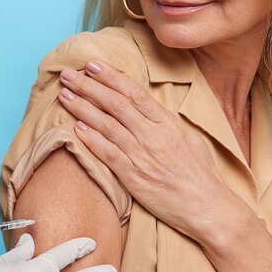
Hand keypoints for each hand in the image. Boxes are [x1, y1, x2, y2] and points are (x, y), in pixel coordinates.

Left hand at [57, 60, 238, 242]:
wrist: (206, 206)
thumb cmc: (200, 174)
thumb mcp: (188, 138)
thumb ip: (165, 122)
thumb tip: (147, 109)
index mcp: (168, 123)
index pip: (134, 93)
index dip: (110, 76)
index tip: (91, 65)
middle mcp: (154, 136)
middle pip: (115, 104)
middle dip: (88, 86)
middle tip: (67, 74)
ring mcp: (143, 156)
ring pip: (107, 125)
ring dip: (82, 108)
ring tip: (64, 95)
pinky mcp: (134, 178)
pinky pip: (108, 154)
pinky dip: (92, 140)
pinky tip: (76, 128)